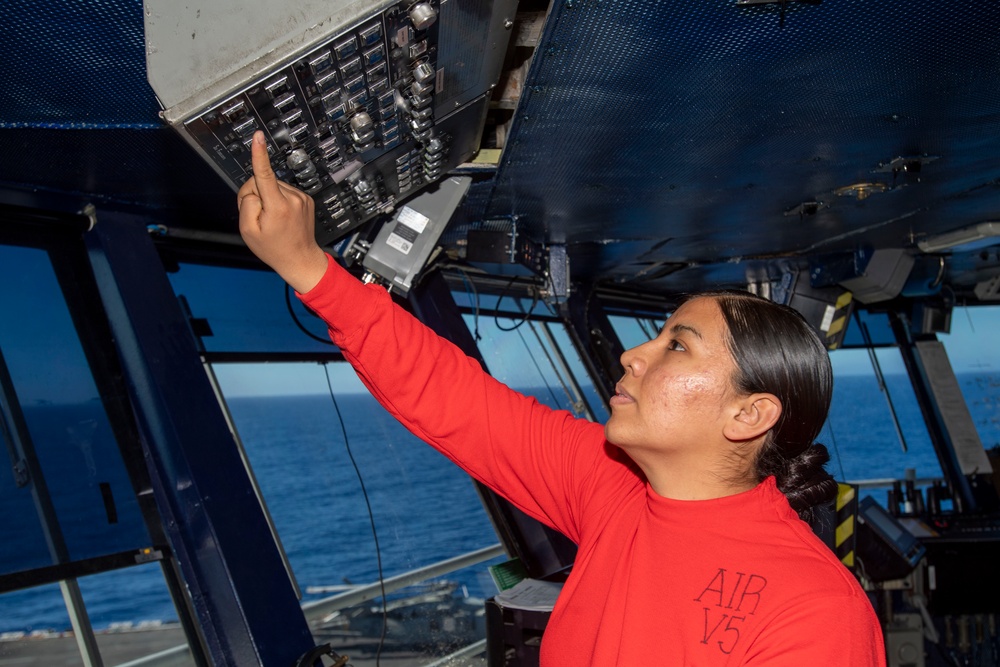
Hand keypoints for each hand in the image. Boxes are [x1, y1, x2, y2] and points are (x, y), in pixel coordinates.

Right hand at [238, 131, 328, 292]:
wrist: (300, 259)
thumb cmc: (273, 248)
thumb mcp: (248, 231)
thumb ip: (246, 204)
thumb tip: (254, 189)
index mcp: (278, 206)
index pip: (265, 174)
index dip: (259, 154)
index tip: (258, 137)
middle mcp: (293, 199)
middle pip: (262, 182)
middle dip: (254, 196)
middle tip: (259, 218)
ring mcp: (301, 198)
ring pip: (272, 187)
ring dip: (267, 199)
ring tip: (271, 220)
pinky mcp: (305, 199)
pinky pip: (282, 192)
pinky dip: (277, 201)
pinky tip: (280, 217)